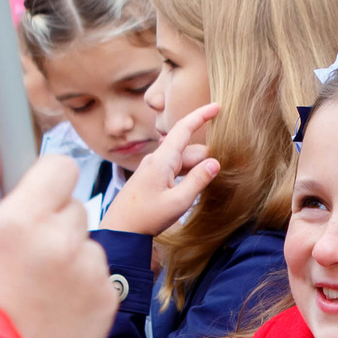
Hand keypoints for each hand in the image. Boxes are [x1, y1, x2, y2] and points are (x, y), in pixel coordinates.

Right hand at [0, 127, 114, 337]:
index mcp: (23, 218)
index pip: (60, 165)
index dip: (44, 180)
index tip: (29, 200)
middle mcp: (64, 240)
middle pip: (73, 205)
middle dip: (51, 222)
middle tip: (20, 257)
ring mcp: (90, 271)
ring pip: (86, 242)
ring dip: (67, 255)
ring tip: (34, 289)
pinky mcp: (107, 299)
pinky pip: (99, 274)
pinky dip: (81, 286)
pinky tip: (52, 306)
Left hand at [100, 102, 221, 236]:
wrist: (120, 231)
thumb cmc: (146, 218)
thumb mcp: (178, 202)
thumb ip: (198, 180)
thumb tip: (215, 163)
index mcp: (162, 160)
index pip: (184, 129)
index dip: (201, 116)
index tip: (217, 106)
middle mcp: (156, 159)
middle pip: (188, 150)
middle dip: (205, 158)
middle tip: (217, 178)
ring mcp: (153, 168)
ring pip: (182, 161)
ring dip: (196, 169)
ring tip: (206, 186)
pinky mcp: (151, 178)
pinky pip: (175, 169)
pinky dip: (187, 175)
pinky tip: (191, 189)